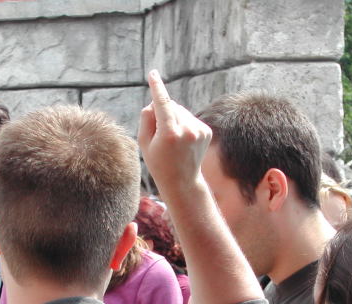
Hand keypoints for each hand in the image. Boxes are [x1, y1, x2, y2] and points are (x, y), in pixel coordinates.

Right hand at [137, 70, 211, 195]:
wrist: (182, 181)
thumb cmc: (158, 162)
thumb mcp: (144, 143)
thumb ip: (147, 118)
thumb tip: (156, 102)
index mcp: (170, 134)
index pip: (162, 104)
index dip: (157, 88)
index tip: (153, 74)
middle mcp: (187, 130)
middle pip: (171, 106)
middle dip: (163, 113)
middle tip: (160, 135)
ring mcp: (199, 130)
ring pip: (181, 111)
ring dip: (174, 118)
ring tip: (173, 141)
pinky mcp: (206, 131)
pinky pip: (190, 118)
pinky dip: (184, 124)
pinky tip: (183, 141)